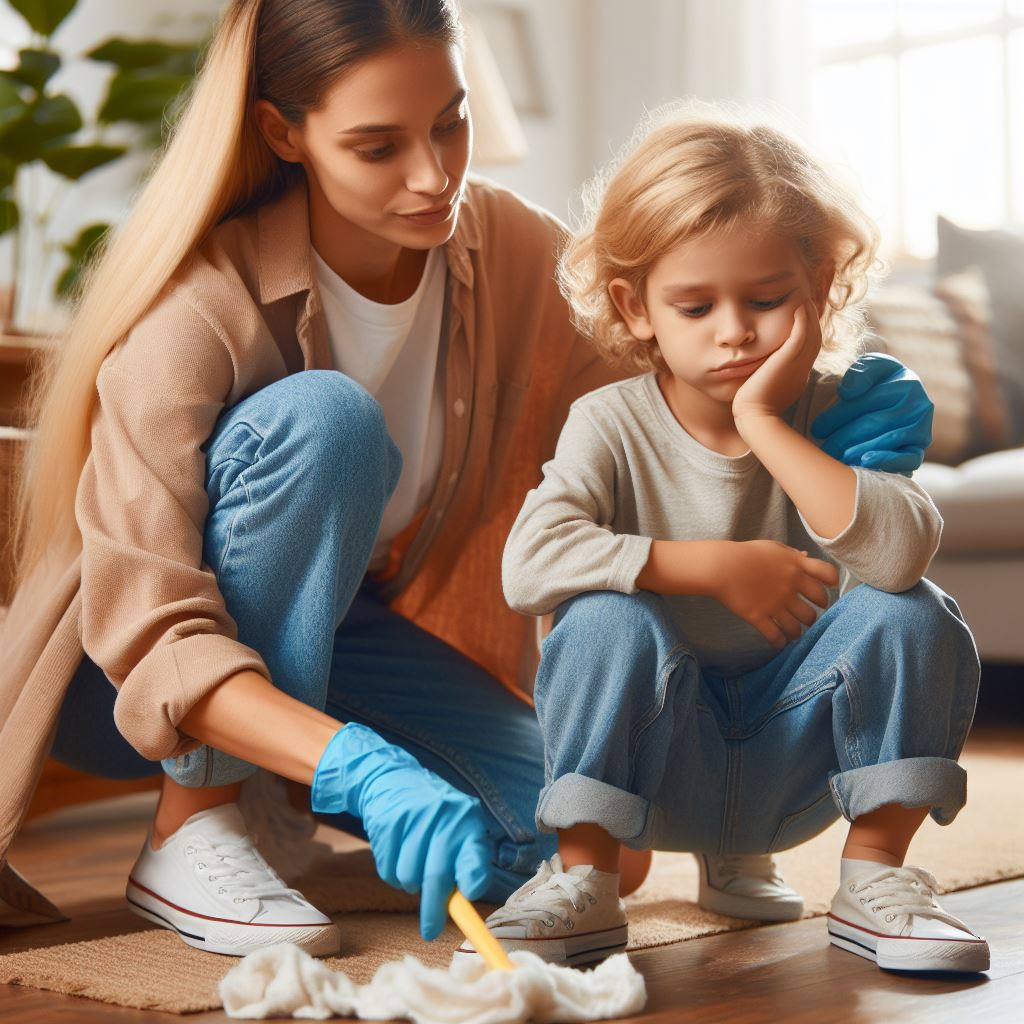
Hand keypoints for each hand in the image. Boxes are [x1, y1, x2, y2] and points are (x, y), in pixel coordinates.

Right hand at [311, 724, 492, 940]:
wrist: (391, 778)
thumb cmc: (433, 817)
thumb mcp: (456, 828)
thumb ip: (464, 861)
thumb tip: (464, 905)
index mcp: (467, 820)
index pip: (474, 854)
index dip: (473, 878)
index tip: (468, 896)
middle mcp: (443, 817)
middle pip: (437, 876)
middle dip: (434, 910)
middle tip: (431, 932)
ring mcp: (414, 818)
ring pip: (409, 878)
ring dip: (410, 884)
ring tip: (413, 864)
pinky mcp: (388, 822)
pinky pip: (388, 870)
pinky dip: (392, 873)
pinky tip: (397, 852)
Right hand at [712, 540, 838, 647]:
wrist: (720, 566)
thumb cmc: (745, 553)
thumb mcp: (772, 548)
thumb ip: (791, 554)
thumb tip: (805, 557)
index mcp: (796, 566)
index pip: (828, 575)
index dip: (832, 583)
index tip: (827, 587)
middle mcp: (791, 586)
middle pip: (819, 604)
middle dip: (817, 609)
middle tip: (809, 612)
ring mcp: (776, 603)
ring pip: (800, 624)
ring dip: (800, 629)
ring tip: (795, 631)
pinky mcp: (760, 617)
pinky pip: (776, 636)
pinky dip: (781, 642)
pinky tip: (780, 642)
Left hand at [733, 302, 821, 423]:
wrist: (753, 417)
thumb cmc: (750, 408)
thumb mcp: (762, 389)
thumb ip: (764, 377)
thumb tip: (757, 369)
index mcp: (797, 378)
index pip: (806, 352)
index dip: (806, 335)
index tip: (800, 323)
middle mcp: (802, 371)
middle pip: (813, 340)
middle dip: (811, 321)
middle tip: (805, 304)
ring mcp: (798, 365)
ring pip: (811, 335)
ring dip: (809, 316)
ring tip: (803, 300)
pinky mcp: (790, 359)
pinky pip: (801, 335)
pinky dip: (803, 320)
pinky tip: (799, 306)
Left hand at [810, 353, 932, 474]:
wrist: (892, 402)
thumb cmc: (874, 384)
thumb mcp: (868, 368)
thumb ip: (861, 372)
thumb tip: (847, 392)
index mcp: (907, 383)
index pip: (869, 400)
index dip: (839, 414)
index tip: (816, 428)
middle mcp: (919, 406)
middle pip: (875, 423)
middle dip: (843, 437)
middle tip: (822, 448)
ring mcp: (921, 429)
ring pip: (886, 441)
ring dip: (858, 450)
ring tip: (835, 457)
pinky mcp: (919, 450)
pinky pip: (907, 459)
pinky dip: (887, 461)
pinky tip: (864, 462)